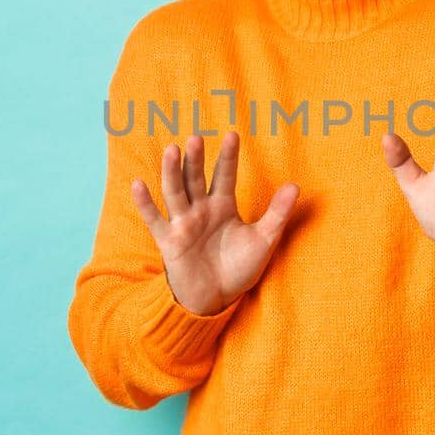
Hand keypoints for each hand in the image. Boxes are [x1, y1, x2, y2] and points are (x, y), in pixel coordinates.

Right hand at [130, 130, 299, 315]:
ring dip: (172, 171)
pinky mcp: (169, 242)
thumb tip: (295, 186)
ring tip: (172, 149)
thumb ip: (277, 213)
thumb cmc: (239, 268)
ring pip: (176, 192)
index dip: (228, 157)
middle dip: (196, 159)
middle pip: (196, 178)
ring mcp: (183, 224)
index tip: (232, 135)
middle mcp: (200, 210)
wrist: (217, 299)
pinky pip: (155, 220)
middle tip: (196, 138)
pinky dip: (145, 204)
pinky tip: (138, 184)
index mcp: (222, 206)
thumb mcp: (263, 240)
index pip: (224, 175)